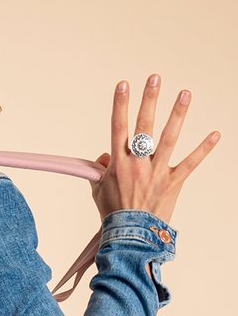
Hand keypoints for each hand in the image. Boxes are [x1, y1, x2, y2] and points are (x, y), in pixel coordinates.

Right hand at [90, 74, 220, 226]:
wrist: (128, 237)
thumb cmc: (112, 214)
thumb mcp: (99, 191)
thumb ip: (101, 169)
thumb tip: (105, 155)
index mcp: (118, 164)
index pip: (118, 128)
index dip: (120, 105)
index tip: (123, 85)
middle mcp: (138, 164)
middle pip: (143, 126)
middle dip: (149, 100)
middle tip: (155, 78)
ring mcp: (157, 172)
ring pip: (168, 138)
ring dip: (177, 114)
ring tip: (185, 93)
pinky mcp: (173, 182)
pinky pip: (190, 163)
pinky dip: (204, 149)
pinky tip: (216, 134)